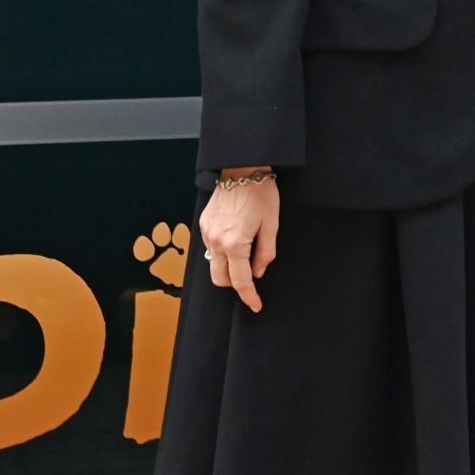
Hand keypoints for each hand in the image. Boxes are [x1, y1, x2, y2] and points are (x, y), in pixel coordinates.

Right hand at [198, 166, 279, 311]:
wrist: (241, 169)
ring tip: (245, 251)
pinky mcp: (202, 225)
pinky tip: (235, 238)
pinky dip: (222, 252)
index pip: (241, 280)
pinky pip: (209, 248)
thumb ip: (265, 252)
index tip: (256, 305)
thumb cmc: (261, 195)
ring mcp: (206, 234)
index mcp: (235, 244)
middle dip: (235, 283)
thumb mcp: (272, 224)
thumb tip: (258, 272)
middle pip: (220, 279)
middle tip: (252, 273)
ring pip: (213, 265)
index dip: (249, 296)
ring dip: (228, 267)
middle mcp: (215, 242)